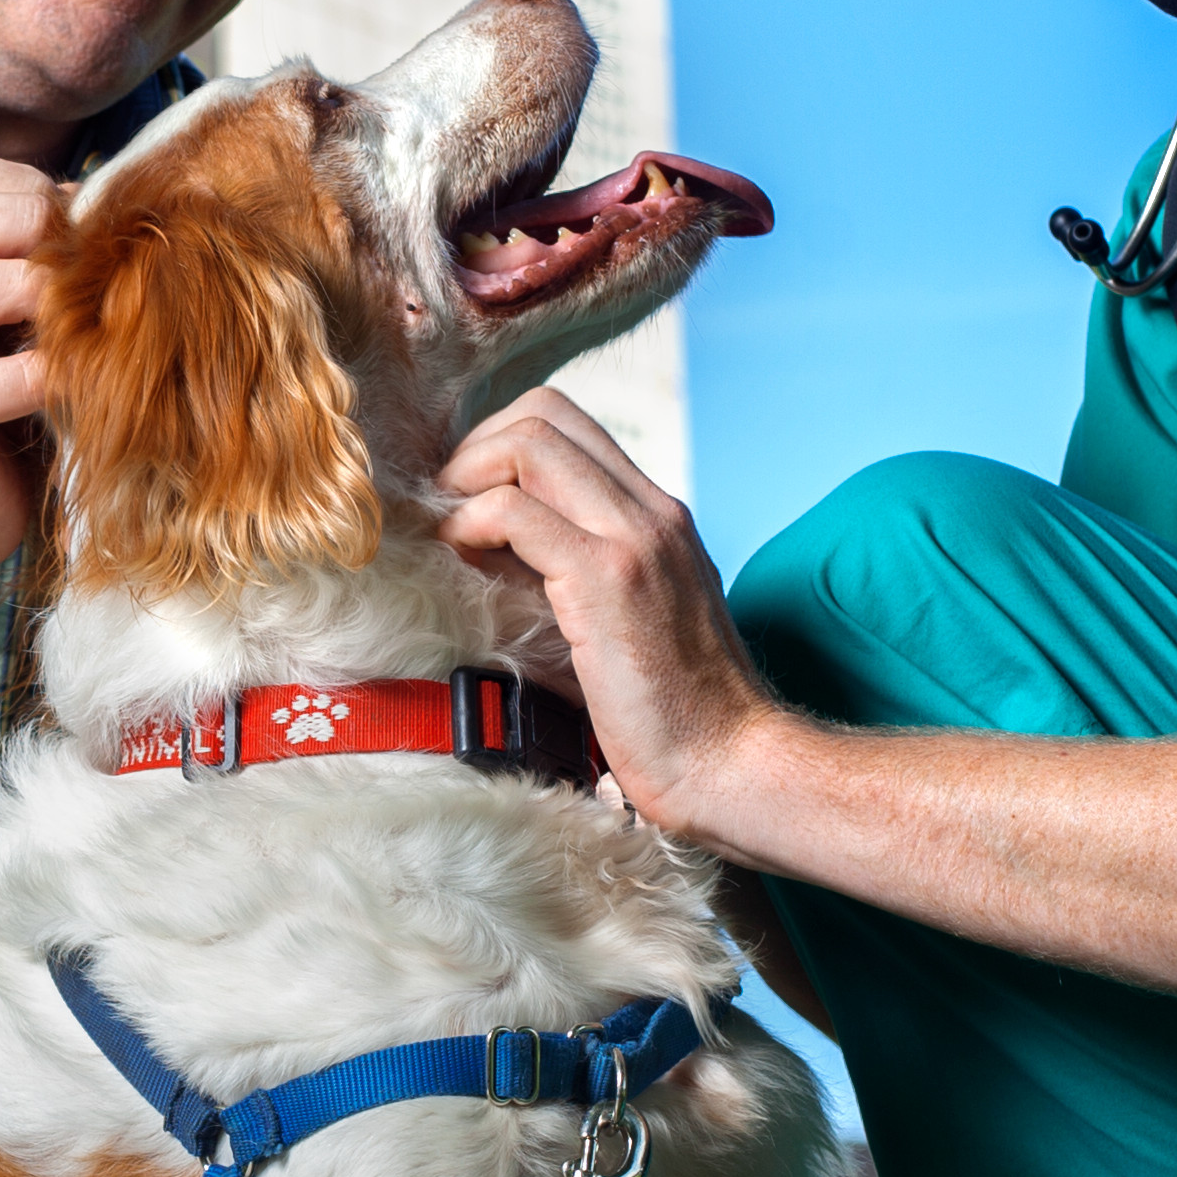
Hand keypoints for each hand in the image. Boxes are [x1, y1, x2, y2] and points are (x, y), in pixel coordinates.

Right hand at [0, 152, 66, 587]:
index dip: (27, 188)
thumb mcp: (11, 324)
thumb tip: (122, 219)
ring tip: (77, 317)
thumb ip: (40, 271)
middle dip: (28, 226)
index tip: (83, 224)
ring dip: (25, 292)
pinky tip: (73, 384)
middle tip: (86, 265)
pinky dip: (33, 378)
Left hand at [436, 390, 805, 845]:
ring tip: (451, 534)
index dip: (500, 445)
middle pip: (543, 412)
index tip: (468, 501)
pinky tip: (461, 560)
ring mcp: (634, 537)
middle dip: (475, 448)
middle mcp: (651, 511)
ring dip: (467, 478)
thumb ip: (569, 572)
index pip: (567, 423)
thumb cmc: (672, 714)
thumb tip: (487, 546)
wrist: (728, 763)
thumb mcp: (621, 620)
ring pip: (527, 442)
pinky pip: (513, 510)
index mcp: (657, 516)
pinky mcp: (607, 578)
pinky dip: (470, 523)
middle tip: (448, 511)